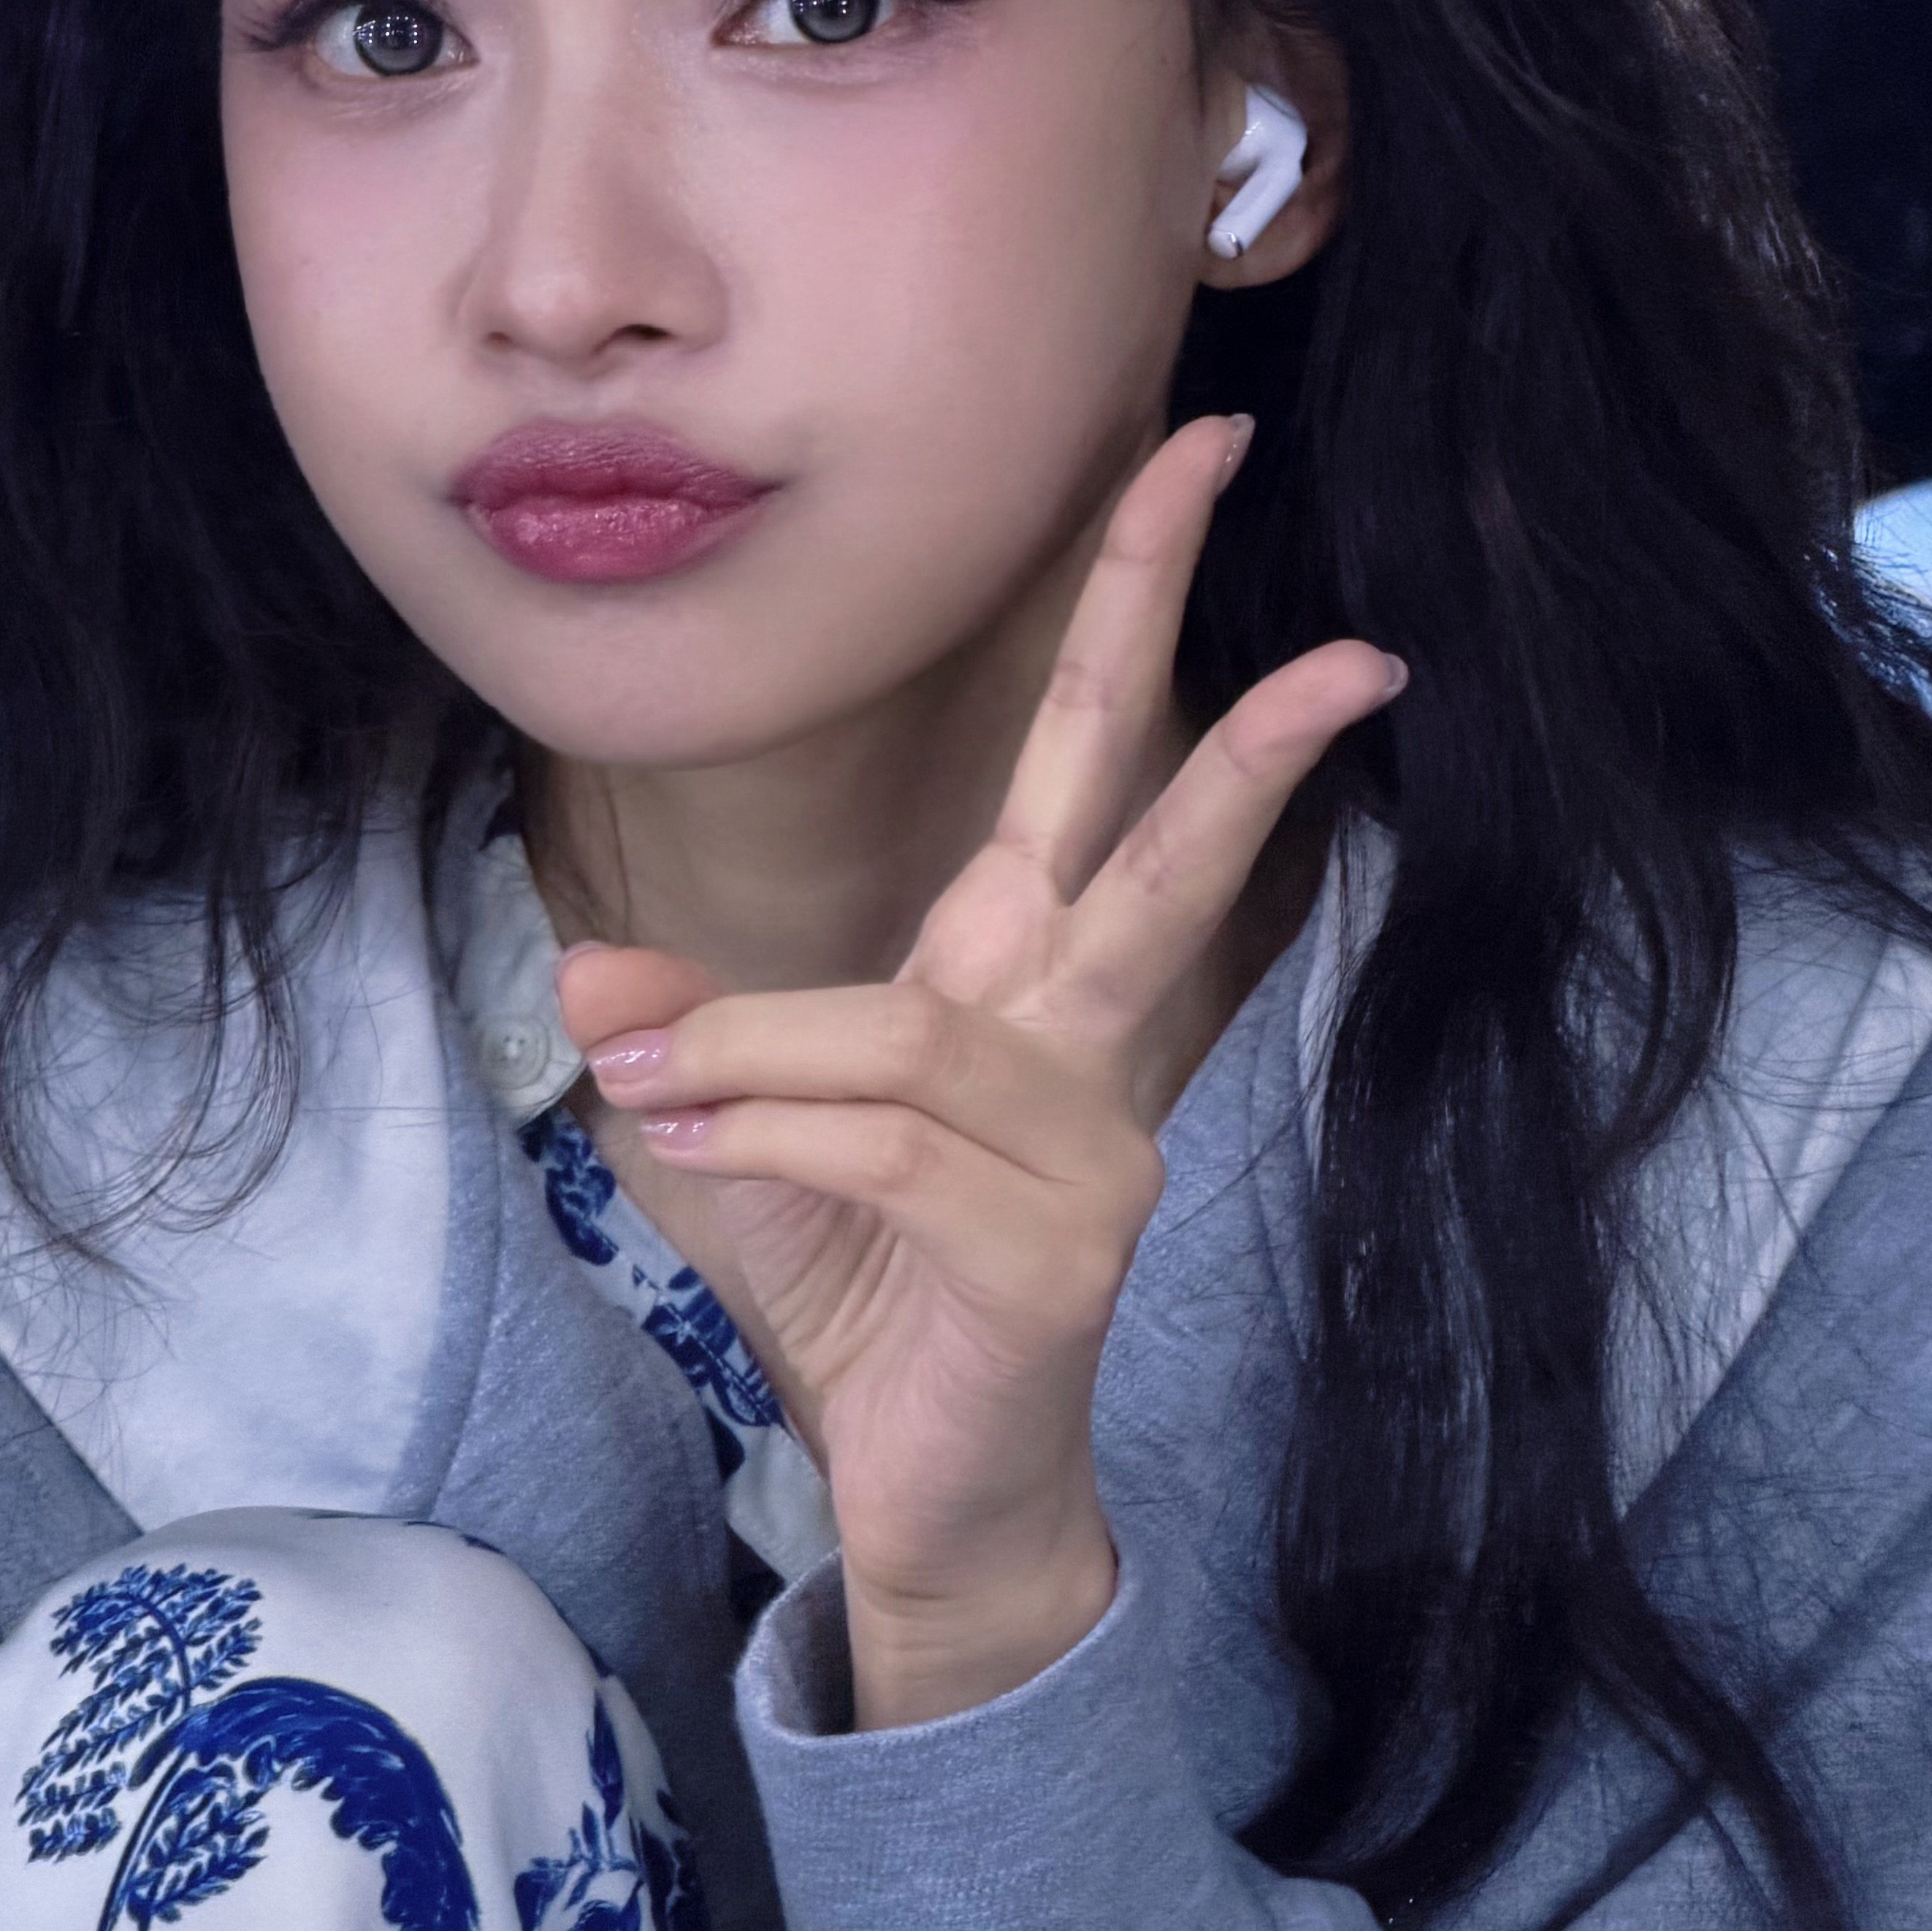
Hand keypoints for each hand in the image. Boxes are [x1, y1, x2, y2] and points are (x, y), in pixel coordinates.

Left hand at [556, 416, 1403, 1728]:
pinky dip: (772, 1137)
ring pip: (918, 1031)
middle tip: (1346, 626)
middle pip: (1156, 845)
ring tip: (655, 1083)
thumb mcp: (738, 1134)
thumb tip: (585, 982)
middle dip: (1243, 725)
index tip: (1196, 444)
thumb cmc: (856, 1285)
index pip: (1089, 756)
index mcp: (1020, 975)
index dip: (1136, 596)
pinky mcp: (1057, 1251)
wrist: (924, 1486)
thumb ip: (682, 1036)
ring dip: (761, 1050)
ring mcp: (1092, 1149)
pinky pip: (883, 1147)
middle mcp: (1083, 1039)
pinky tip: (704, 1153)